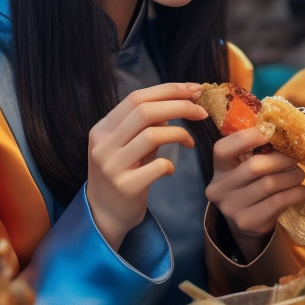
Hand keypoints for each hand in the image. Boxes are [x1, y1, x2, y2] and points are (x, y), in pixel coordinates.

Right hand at [87, 83, 207, 249]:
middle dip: (180, 106)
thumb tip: (178, 100)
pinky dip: (170, 165)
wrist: (104, 215)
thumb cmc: (122, 174)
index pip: (136, 98)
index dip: (168, 90)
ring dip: (180, 134)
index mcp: (102, 129)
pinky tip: (170, 171)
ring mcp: (112, 166)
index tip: (194, 89)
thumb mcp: (127, 145)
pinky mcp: (125, 187)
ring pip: (152, 135)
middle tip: (202, 112)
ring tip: (190, 142)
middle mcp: (103, 144)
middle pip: (145, 112)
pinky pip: (157, 166)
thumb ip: (145, 125)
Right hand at [205, 124, 304, 259]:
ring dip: (292, 176)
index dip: (246, 137)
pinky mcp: (249, 222)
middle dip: (281, 159)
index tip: (269, 130)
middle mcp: (220, 189)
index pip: (223, 149)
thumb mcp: (244, 169)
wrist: (246, 223)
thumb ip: (256, 152)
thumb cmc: (251, 186)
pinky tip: (301, 190)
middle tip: (296, 158)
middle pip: (255, 166)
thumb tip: (285, 133)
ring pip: (270, 184)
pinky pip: (279, 202)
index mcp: (219, 169)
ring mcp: (233, 208)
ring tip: (299, 175)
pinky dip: (296, 193)